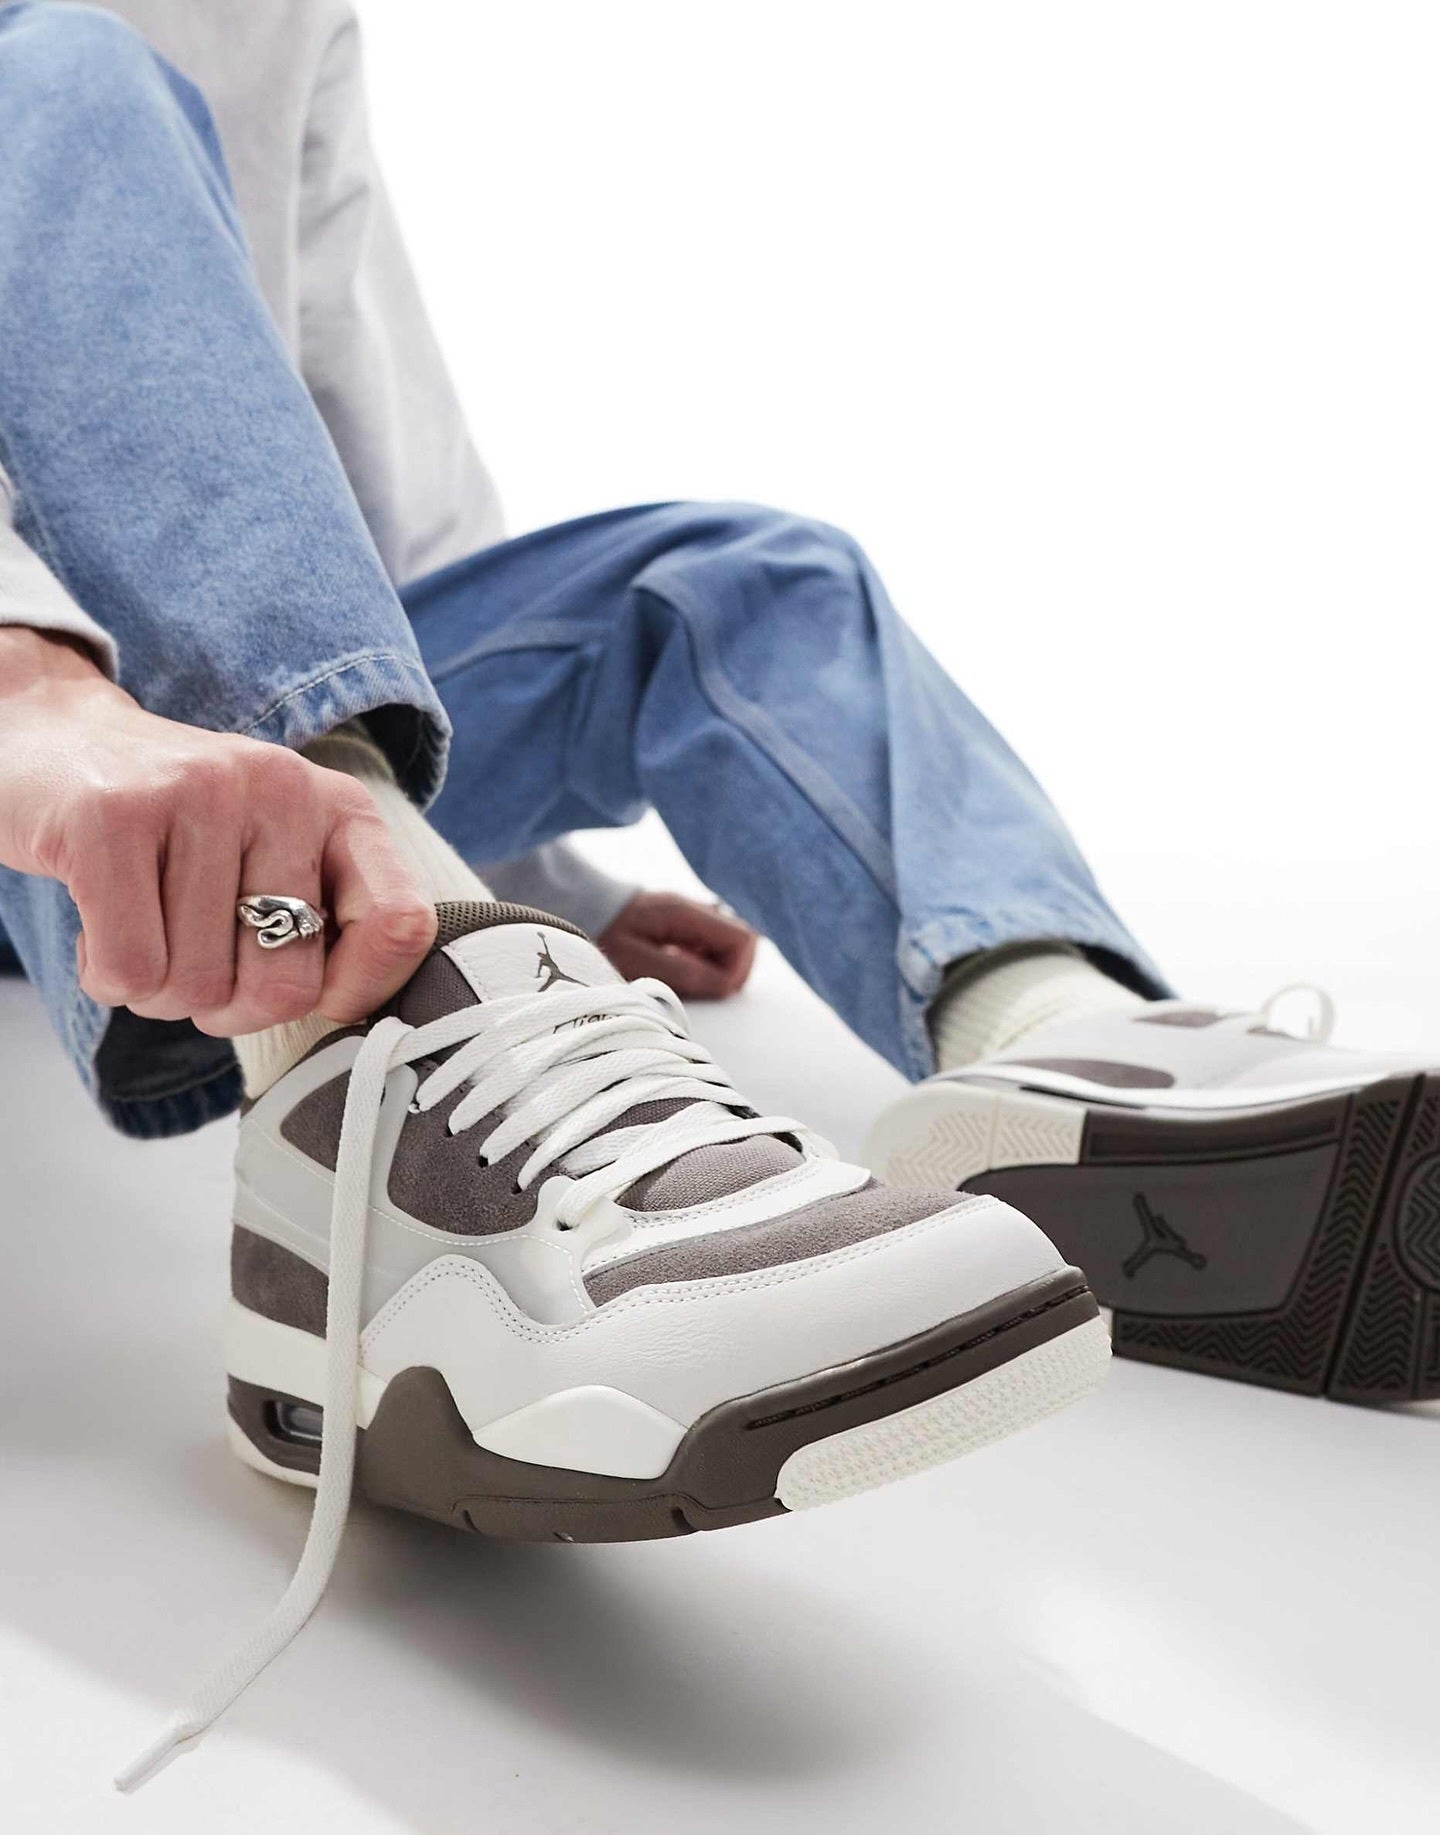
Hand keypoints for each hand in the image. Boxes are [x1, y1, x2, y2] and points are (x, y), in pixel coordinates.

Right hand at [0, 628, 434, 1035]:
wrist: (54, 739)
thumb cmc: (178, 830)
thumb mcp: (276, 855)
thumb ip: (329, 923)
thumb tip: (351, 1013)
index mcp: (339, 808)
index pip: (401, 927)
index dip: (355, 990)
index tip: (304, 986)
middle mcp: (282, 789)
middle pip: (283, 988)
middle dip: (227, 1008)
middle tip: (194, 961)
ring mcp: (199, 794)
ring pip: (193, 989)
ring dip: (156, 988)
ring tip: (141, 922)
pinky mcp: (112, 817)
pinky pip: (129, 970)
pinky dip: (107, 976)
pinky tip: (102, 921)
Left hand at [598, 890, 756, 998]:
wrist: (576, 905)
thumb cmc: (602, 934)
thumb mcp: (635, 961)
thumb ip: (681, 972)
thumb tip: (722, 985)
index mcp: (688, 914)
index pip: (744, 940)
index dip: (736, 971)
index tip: (710, 988)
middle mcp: (695, 910)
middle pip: (741, 943)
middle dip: (727, 971)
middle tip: (696, 985)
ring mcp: (691, 916)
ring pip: (726, 946)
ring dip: (713, 968)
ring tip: (680, 975)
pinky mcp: (682, 924)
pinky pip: (708, 945)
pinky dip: (700, 963)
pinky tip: (674, 967)